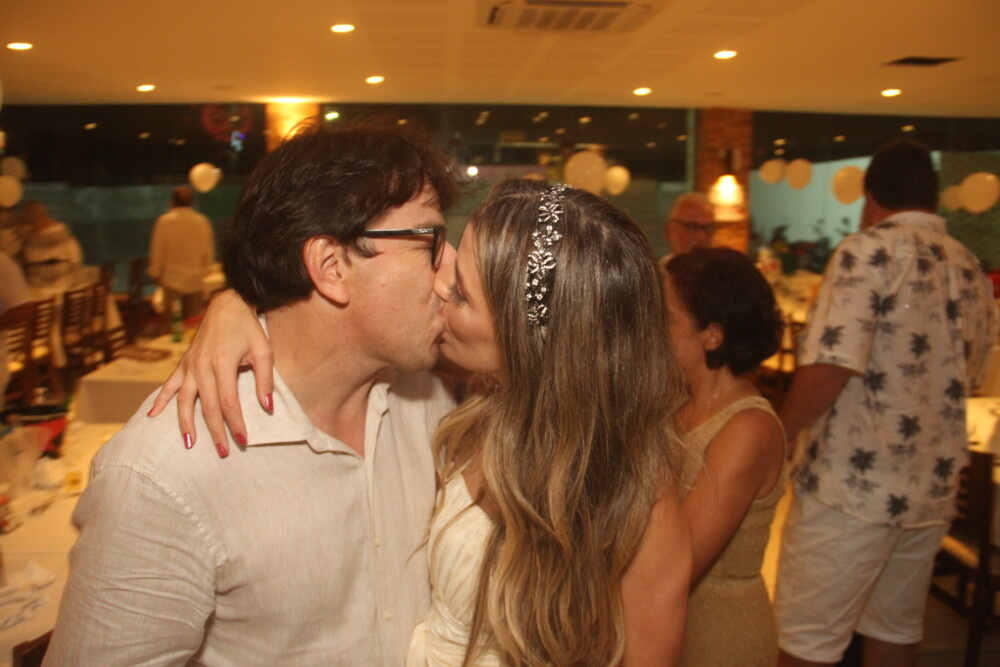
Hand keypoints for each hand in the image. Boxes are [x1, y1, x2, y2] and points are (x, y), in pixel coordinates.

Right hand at [148, 289, 272, 456]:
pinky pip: (170, 384)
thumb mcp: (264, 351)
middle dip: (215, 431)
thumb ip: (265, 380)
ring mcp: (189, 364)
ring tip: (189, 444)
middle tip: (223, 452)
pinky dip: (161, 400)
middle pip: (207, 407)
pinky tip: (154, 416)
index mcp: (222, 363)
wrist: (227, 304)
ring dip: (186, 424)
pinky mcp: (184, 362)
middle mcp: (201, 366)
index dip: (235, 424)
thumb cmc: (248, 327)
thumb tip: (267, 407)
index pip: (228, 403)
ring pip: (185, 401)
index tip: (243, 440)